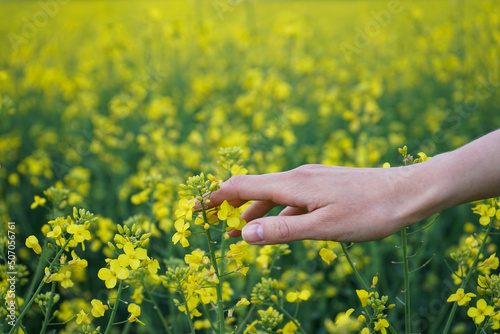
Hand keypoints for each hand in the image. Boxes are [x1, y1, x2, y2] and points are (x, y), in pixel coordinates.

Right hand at [207, 163, 433, 244]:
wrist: (408, 192)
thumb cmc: (369, 212)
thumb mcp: (324, 228)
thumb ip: (282, 231)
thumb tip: (243, 234)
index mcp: (293, 183)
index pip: (241, 186)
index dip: (215, 197)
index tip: (195, 208)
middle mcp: (297, 176)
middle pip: (252, 188)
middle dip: (228, 205)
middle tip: (210, 223)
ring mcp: (311, 180)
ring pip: (271, 195)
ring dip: (251, 212)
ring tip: (236, 232)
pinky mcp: (323, 186)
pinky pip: (290, 199)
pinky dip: (275, 213)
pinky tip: (276, 226)